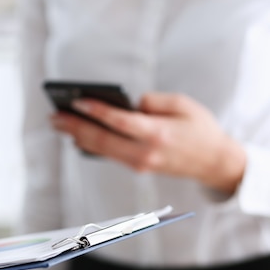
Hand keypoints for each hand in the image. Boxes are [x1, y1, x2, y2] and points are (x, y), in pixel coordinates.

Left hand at [51, 92, 245, 193]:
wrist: (214, 162)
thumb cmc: (200, 128)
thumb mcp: (184, 104)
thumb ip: (153, 101)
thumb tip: (126, 104)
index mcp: (158, 133)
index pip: (120, 122)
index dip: (96, 112)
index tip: (76, 102)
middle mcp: (145, 152)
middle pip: (102, 140)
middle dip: (75, 127)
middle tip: (54, 116)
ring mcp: (140, 163)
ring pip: (102, 150)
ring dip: (77, 136)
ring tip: (59, 122)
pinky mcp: (138, 167)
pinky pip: (109, 155)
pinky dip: (91, 144)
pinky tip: (76, 134)